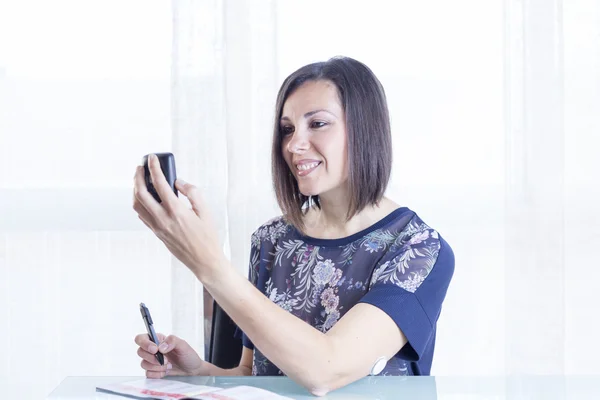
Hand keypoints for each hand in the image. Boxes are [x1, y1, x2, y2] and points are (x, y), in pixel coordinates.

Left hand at [132, 154, 223, 278]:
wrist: (204, 261)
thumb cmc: (207, 238)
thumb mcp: (205, 211)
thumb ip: (192, 193)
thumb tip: (179, 182)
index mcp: (176, 210)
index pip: (160, 183)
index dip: (154, 168)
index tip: (152, 158)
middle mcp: (163, 218)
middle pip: (141, 193)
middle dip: (138, 177)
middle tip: (141, 167)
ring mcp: (157, 227)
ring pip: (137, 205)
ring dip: (136, 190)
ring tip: (140, 181)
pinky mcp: (157, 233)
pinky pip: (142, 215)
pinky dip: (140, 203)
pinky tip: (146, 199)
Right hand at [134, 333, 207, 377]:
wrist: (192, 369)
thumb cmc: (188, 355)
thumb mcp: (183, 345)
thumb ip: (172, 341)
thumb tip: (160, 347)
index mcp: (158, 339)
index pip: (141, 338)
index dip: (145, 344)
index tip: (155, 350)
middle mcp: (153, 349)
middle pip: (140, 352)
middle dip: (152, 358)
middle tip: (166, 360)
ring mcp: (152, 361)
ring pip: (143, 364)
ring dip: (157, 367)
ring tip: (169, 365)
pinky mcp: (153, 371)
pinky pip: (148, 374)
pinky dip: (157, 374)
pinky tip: (166, 371)